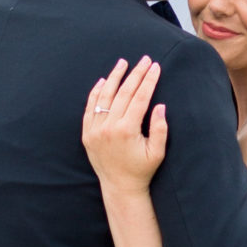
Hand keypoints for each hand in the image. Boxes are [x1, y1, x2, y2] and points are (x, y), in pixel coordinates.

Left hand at [83, 57, 167, 188]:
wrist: (119, 187)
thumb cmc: (142, 170)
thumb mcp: (157, 152)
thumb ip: (159, 129)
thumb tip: (159, 105)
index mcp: (127, 130)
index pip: (140, 98)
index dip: (149, 80)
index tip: (155, 66)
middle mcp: (109, 128)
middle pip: (123, 93)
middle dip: (135, 74)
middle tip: (144, 59)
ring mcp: (95, 130)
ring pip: (104, 96)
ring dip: (114, 77)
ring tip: (123, 63)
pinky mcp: (87, 134)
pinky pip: (90, 108)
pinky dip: (95, 93)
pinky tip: (102, 80)